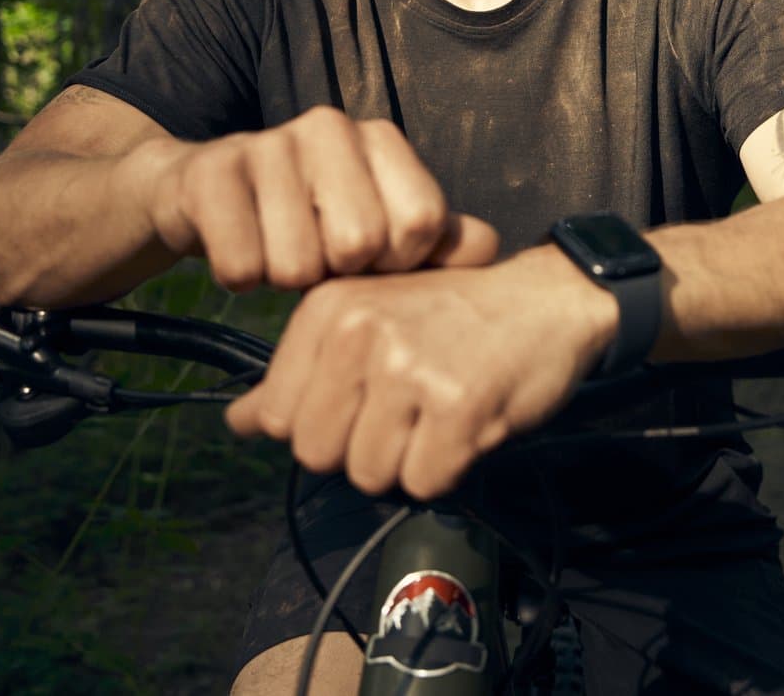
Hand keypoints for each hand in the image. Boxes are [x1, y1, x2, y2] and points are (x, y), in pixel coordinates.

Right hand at [143, 107, 499, 290]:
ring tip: (276, 249)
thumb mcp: (379, 231)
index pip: (420, 221)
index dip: (398, 263)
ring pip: (296, 264)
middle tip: (318, 257)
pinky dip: (240, 277)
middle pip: (359, 245)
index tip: (374, 260)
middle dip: (337, 274)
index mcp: (379, 138)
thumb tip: (489, 247)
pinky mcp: (210, 172)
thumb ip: (438, 241)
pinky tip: (239, 247)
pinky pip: (241, 266)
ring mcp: (266, 142)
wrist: (203, 196)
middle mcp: (328, 126)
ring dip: (284, 278)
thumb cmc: (310, 221)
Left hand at [224, 249, 616, 499]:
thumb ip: (298, 376)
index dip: (323, 426)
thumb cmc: (451, 317)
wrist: (546, 300)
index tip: (366, 397)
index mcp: (327, 308)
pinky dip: (448, 469)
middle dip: (363, 450)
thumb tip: (238, 424)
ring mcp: (408, 369)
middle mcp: (359, 332)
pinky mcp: (457, 406)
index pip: (279, 420)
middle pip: (319, 456)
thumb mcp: (365, 323)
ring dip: (409, 461)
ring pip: (371, 476)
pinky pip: (424, 484)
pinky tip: (466, 423)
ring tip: (437, 413)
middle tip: (407, 410)